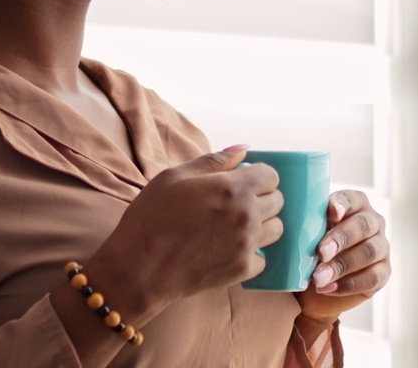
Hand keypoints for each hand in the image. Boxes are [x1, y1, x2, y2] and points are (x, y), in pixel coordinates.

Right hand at [91, 146, 283, 314]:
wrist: (139, 268)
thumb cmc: (151, 217)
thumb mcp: (174, 177)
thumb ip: (213, 161)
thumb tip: (243, 149)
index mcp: (232, 188)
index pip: (271, 175)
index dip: (258, 175)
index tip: (243, 180)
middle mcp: (247, 215)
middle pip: (278, 201)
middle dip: (262, 197)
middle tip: (236, 202)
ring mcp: (247, 245)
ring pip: (276, 229)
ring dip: (262, 224)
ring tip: (235, 225)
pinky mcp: (242, 270)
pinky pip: (263, 258)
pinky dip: (252, 253)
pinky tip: (230, 248)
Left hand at [295, 190, 390, 323]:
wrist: (316, 286)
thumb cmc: (310, 250)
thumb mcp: (306, 234)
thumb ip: (307, 223)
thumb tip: (292, 220)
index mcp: (355, 205)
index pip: (352, 199)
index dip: (343, 204)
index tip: (331, 212)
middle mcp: (373, 222)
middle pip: (363, 226)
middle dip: (341, 238)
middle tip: (320, 252)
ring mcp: (382, 247)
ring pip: (369, 252)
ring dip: (342, 265)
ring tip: (318, 278)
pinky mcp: (383, 272)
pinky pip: (372, 277)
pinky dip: (348, 284)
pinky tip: (328, 288)